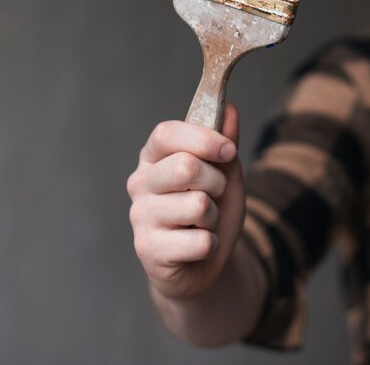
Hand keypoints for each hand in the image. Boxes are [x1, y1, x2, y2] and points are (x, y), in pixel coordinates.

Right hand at [127, 103, 244, 299]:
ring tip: (203, 222)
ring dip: (214, 216)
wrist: (202, 262)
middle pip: (185, 166)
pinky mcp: (147, 249)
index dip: (203, 138)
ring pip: (197, 205)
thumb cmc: (210, 209)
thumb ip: (225, 141)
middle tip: (215, 194)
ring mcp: (140, 216)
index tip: (229, 150)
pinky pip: (199, 241)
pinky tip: (197, 245)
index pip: (167, 133)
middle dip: (216, 182)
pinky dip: (211, 243)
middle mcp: (139, 182)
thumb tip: (230, 109)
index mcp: (153, 156)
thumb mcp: (224, 172)